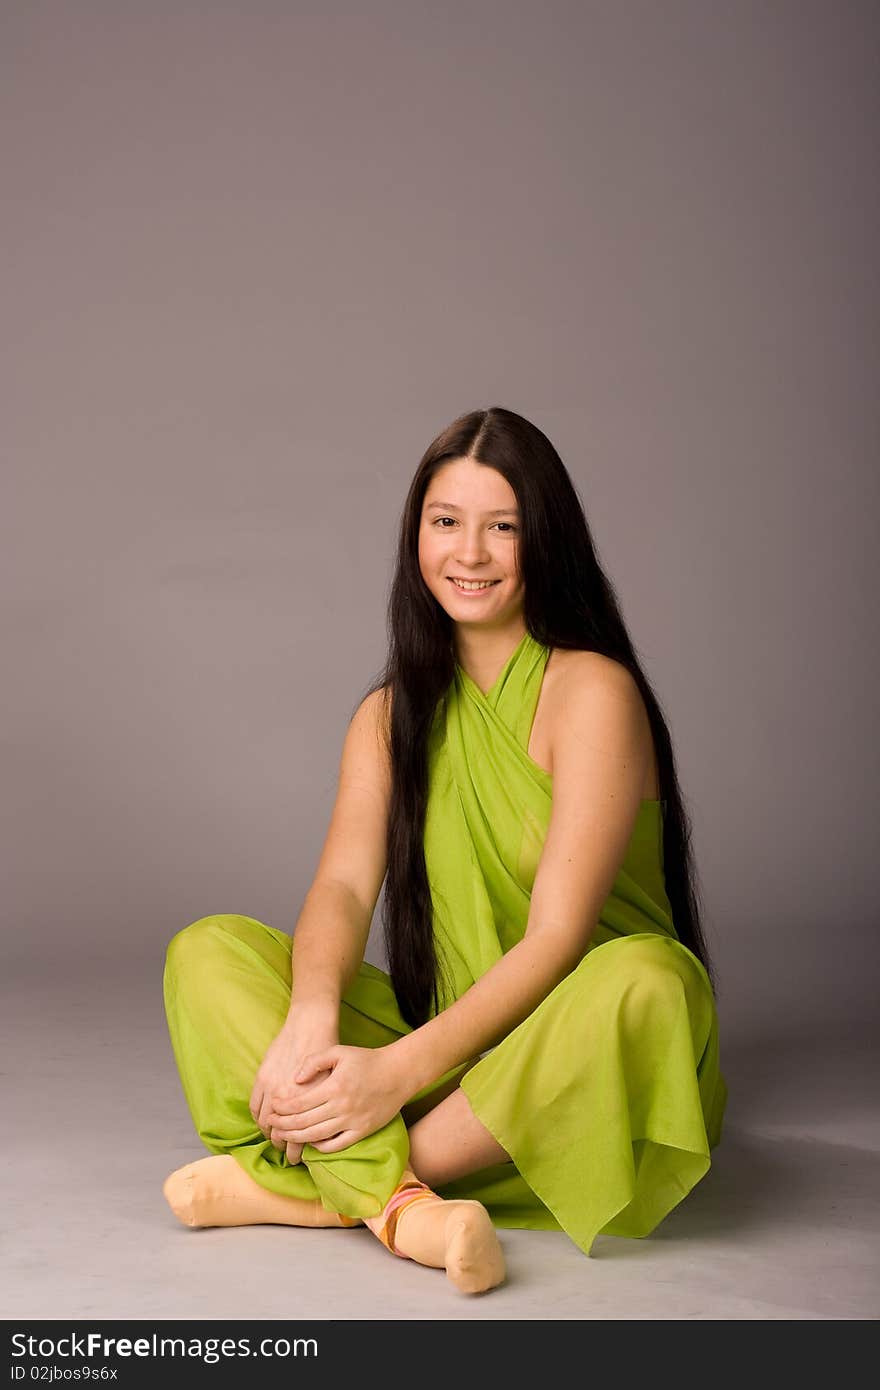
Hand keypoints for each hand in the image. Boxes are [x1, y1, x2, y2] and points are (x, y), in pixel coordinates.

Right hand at [249, 1021, 336, 1164]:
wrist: (310, 1025)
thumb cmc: (327, 1052)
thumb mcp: (333, 1078)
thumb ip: (325, 1105)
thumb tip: (322, 1128)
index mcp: (307, 1102)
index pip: (297, 1138)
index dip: (296, 1152)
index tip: (298, 1158)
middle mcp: (288, 1099)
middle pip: (279, 1134)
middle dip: (281, 1145)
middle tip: (286, 1152)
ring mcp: (272, 1088)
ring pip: (264, 1121)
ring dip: (268, 1132)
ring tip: (274, 1137)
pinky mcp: (262, 1078)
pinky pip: (254, 1106)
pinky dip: (257, 1116)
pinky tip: (263, 1120)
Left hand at [263, 1043, 408, 1153]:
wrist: (398, 1073)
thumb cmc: (367, 1060)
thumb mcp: (339, 1051)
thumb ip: (315, 1061)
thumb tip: (295, 1078)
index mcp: (334, 1086)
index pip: (299, 1103)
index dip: (282, 1107)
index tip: (273, 1107)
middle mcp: (342, 1107)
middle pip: (304, 1122)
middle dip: (283, 1125)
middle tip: (271, 1124)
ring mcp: (353, 1121)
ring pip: (316, 1136)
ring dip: (296, 1138)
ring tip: (282, 1136)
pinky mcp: (362, 1131)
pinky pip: (336, 1145)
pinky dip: (320, 1147)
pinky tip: (310, 1142)